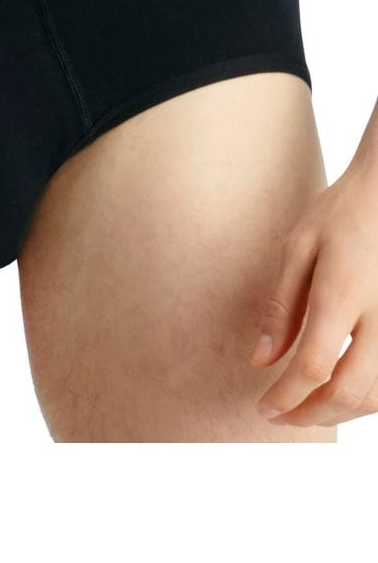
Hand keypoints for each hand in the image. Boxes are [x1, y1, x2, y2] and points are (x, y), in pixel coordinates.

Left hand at [250, 158, 377, 426]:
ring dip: (341, 413)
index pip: (313, 367)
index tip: (263, 408)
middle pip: (350, 393)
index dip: (286, 398)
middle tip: (281, 417)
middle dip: (311, 416)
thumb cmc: (342, 213)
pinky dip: (367, 397)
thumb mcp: (299, 247)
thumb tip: (261, 360)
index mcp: (343, 292)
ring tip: (306, 409)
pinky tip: (341, 391)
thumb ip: (282, 307)